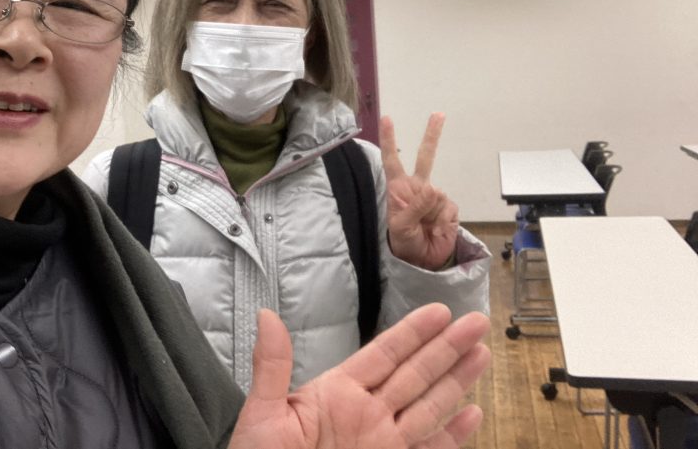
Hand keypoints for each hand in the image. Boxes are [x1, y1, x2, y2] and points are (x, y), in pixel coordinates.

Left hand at [228, 304, 490, 448]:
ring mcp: (383, 445)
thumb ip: (273, 366)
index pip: (383, 354)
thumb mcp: (264, 415)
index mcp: (337, 395)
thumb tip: (267, 315)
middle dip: (446, 349)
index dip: (413, 333)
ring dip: (456, 382)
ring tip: (482, 353)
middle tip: (476, 322)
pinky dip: (453, 436)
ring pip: (429, 408)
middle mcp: (367, 416)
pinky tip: (473, 414)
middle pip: (415, 375)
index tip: (439, 311)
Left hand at [381, 113, 458, 269]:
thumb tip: (433, 189)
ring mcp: (434, 197)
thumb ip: (414, 208)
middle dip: (432, 135)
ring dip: (431, 214)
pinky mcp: (449, 208)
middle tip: (438, 114)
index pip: (392, 160)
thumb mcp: (401, 227)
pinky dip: (442, 221)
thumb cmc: (404, 242)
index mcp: (399, 189)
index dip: (389, 140)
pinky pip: (448, 208)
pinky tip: (436, 229)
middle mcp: (417, 188)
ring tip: (424, 228)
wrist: (424, 260)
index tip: (387, 119)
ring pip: (437, 194)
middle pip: (426, 157)